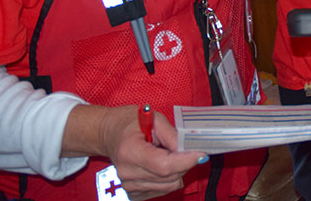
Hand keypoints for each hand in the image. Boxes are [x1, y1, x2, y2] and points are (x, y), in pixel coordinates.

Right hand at [64, 105, 206, 199]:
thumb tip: (190, 147)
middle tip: (187, 148)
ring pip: (169, 185)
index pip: (164, 166)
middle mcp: (128, 173)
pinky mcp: (134, 193)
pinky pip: (163, 190)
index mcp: (130, 152)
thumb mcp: (153, 118)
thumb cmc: (129, 123)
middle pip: (169, 177)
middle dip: (185, 162)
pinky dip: (169, 178)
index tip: (201, 152)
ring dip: (178, 170)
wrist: (109, 134)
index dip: (186, 161)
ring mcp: (129, 186)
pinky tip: (162, 163)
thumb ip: (171, 134)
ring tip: (169, 153)